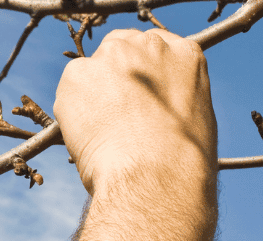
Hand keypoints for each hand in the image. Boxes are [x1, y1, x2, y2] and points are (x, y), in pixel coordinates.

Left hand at [53, 28, 216, 193]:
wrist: (154, 173)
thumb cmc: (180, 160)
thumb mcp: (195, 119)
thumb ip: (172, 97)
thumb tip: (153, 105)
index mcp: (184, 53)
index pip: (153, 45)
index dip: (139, 69)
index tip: (132, 91)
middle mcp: (148, 45)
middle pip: (118, 47)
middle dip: (111, 74)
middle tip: (109, 110)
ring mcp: (111, 55)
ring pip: (90, 70)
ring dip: (90, 94)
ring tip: (101, 130)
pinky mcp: (78, 72)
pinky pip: (67, 90)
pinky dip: (70, 110)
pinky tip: (86, 134)